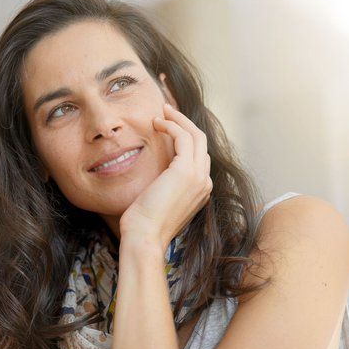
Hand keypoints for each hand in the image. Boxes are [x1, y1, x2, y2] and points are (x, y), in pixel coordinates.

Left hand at [120, 103, 212, 253]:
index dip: (185, 138)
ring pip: (196, 135)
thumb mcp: (157, 202)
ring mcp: (198, 176)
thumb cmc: (144, 225)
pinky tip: (156, 123)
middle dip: (184, 123)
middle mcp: (204, 183)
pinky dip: (171, 126)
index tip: (168, 127)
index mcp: (199, 191)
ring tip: (161, 112)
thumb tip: (153, 178)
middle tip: (166, 111)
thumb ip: (162, 188)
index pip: (198, 156)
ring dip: (178, 120)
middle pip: (201, 142)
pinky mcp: (186, 171)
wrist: (144, 237)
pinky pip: (184, 137)